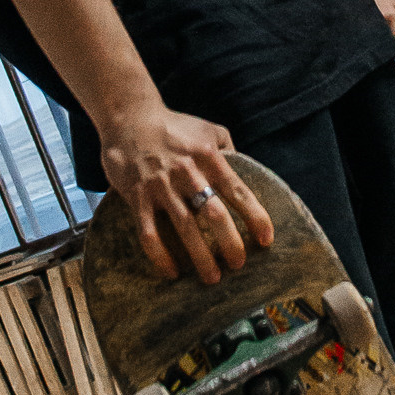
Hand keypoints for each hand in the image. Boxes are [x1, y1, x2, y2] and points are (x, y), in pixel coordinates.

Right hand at [98, 103, 274, 284]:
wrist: (128, 117)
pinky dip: (161, 256)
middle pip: (214, 215)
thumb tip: (247, 173)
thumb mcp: (208, 130)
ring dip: (200, 257)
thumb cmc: (173, 125)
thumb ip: (229, 150)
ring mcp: (161, 186)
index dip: (255, 217)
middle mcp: (188, 172)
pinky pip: (149, 233)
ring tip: (212, 278)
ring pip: (185, 228)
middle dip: (230, 244)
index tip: (266, 239)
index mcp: (209, 157)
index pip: (238, 191)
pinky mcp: (138, 196)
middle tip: (238, 264)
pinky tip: (171, 272)